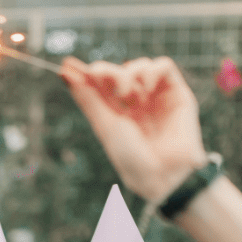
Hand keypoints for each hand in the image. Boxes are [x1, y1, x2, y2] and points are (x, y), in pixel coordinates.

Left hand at [59, 58, 207, 204]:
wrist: (161, 175)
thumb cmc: (131, 157)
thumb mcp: (106, 125)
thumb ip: (88, 99)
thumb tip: (64, 72)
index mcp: (116, 111)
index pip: (100, 83)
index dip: (86, 73)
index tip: (69, 66)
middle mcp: (135, 102)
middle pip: (117, 71)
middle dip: (106, 72)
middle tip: (99, 79)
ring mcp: (156, 97)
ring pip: (139, 66)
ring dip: (128, 74)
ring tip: (127, 95)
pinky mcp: (177, 94)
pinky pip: (164, 66)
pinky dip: (151, 70)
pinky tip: (144, 88)